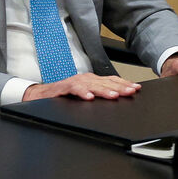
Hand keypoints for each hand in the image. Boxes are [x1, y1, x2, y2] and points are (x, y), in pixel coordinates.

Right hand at [23, 73, 140, 101]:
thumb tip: (117, 99)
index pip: (112, 81)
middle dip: (120, 87)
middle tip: (131, 91)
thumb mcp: (85, 95)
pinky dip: (82, 92)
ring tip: (114, 96)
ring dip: (104, 90)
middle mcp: (86, 79)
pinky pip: (74, 89)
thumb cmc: (64, 96)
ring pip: (93, 85)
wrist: (40, 95)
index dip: (124, 84)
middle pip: (106, 82)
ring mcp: (75, 82)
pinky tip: (90, 97)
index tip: (136, 89)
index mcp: (93, 81)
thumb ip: (98, 96)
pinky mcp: (63, 87)